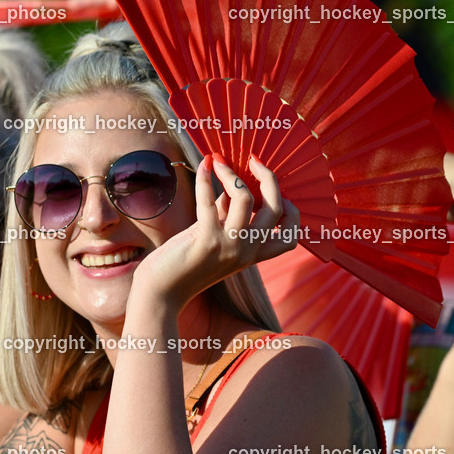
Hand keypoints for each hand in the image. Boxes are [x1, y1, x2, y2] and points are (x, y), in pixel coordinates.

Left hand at [134, 154, 297, 309]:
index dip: (292, 212)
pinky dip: (206, 178)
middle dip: (268, 177)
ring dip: (231, 173)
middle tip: (253, 160)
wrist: (161, 292)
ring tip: (218, 161)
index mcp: (252, 256)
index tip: (278, 191)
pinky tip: (204, 165)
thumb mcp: (214, 238)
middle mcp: (246, 252)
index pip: (289, 238)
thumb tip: (233, 182)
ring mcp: (227, 246)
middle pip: (274, 208)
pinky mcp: (205, 240)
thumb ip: (227, 214)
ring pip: (245, 198)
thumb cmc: (184, 263)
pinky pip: (210, 200)